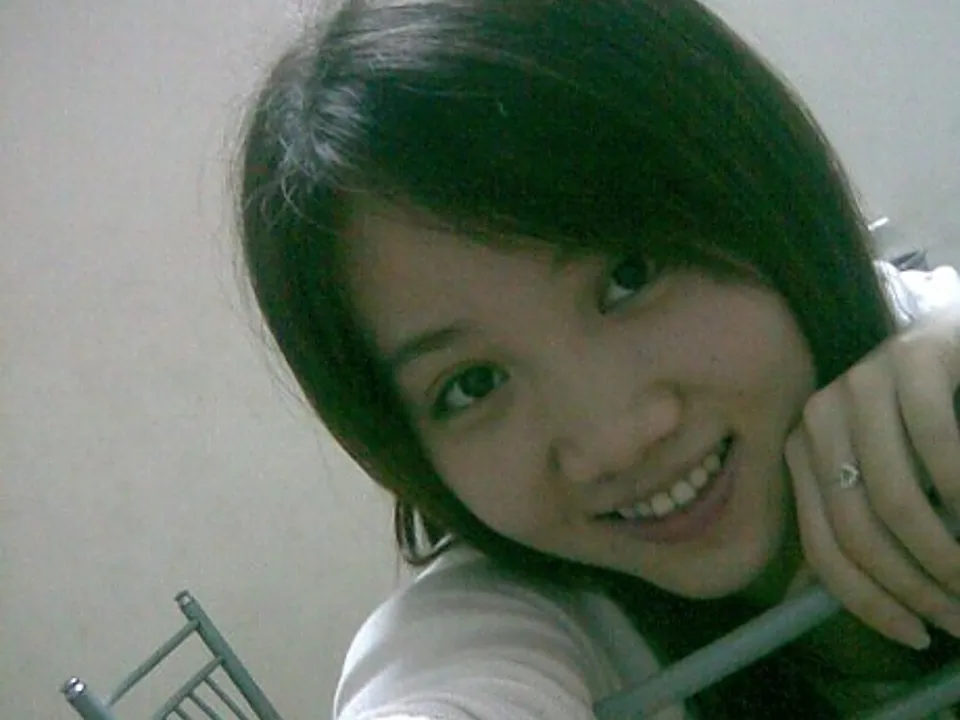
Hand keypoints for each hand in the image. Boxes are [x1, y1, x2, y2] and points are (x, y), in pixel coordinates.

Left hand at [784, 310, 959, 649]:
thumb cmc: (923, 421)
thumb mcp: (884, 476)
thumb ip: (849, 525)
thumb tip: (802, 602)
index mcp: (803, 450)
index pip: (822, 545)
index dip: (868, 600)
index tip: (916, 636)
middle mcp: (819, 416)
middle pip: (857, 529)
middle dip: (916, 585)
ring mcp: (860, 382)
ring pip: (895, 498)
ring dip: (946, 554)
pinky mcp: (911, 357)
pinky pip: (938, 446)